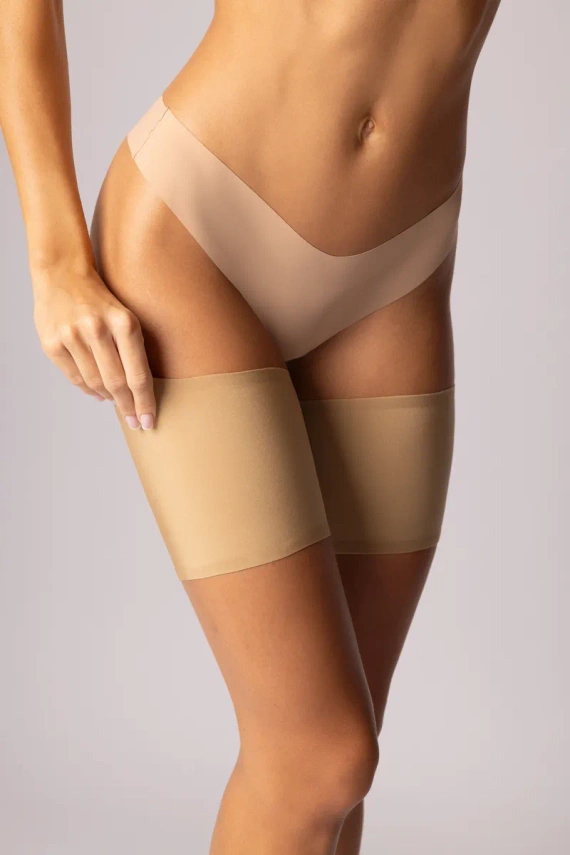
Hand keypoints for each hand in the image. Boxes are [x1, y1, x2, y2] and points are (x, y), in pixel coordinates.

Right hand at [32, 262, 155, 429]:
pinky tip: (98, 395)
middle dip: (129, 407)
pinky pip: (74, 377)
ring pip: (95, 383)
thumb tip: (138, 392)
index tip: (149, 421)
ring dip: (109, 398)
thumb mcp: (126, 316)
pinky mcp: (52, 343)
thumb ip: (133, 349)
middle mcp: (97, 329)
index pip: (138, 375)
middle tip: (136, 422)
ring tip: (118, 404)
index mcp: (124, 323)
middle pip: (117, 384)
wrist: (62, 274)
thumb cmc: (101, 300)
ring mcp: (72, 336)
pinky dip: (88, 390)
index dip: (144, 402)